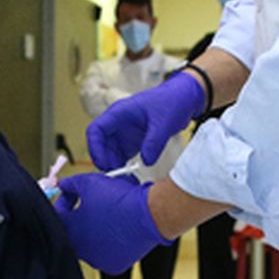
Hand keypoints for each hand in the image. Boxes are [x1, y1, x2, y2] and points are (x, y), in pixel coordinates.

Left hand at [52, 173, 171, 274]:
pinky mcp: (114, 265)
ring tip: (109, 213)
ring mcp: (97, 260)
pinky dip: (110, 240)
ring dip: (95, 227)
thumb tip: (63, 185)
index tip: (71, 194)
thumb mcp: (90, 183)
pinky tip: (118, 227)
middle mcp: (81, 250)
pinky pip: (106, 251)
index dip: (65, 200)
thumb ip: (70, 184)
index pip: (57, 215)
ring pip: (91, 241)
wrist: (151, 215)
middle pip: (74, 230)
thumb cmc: (121, 201)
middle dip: (80, 214)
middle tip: (92, 202)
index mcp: (69, 231)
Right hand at [86, 71, 205, 170]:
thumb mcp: (164, 123)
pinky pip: (122, 155)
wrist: (184, 99)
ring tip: (125, 179)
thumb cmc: (172, 102)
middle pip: (100, 144)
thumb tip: (146, 162)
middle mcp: (118, 123)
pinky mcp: (133, 141)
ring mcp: (124, 132)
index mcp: (119, 112)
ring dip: (114, 165)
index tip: (103, 164)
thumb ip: (154, 142)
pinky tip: (131, 176)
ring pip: (109, 152)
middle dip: (104, 160)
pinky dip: (123, 166)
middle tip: (116, 176)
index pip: (96, 130)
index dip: (95, 148)